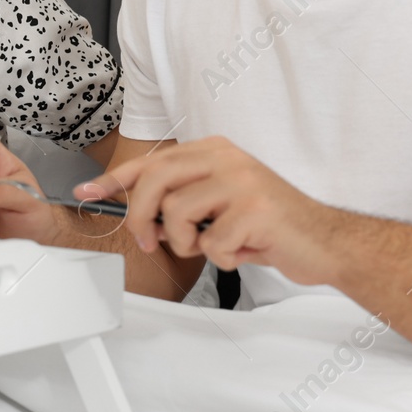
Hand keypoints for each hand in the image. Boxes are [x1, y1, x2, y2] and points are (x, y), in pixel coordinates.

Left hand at [74, 135, 339, 283]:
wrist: (326, 242)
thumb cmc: (269, 226)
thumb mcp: (222, 201)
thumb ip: (185, 197)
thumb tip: (138, 212)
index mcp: (214, 151)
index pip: (153, 161)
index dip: (115, 178)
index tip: (86, 192)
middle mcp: (226, 158)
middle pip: (156, 180)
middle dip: (141, 216)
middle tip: (149, 242)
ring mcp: (241, 181)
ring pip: (178, 214)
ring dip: (187, 243)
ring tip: (214, 246)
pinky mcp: (255, 209)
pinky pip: (212, 244)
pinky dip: (222, 260)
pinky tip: (244, 252)